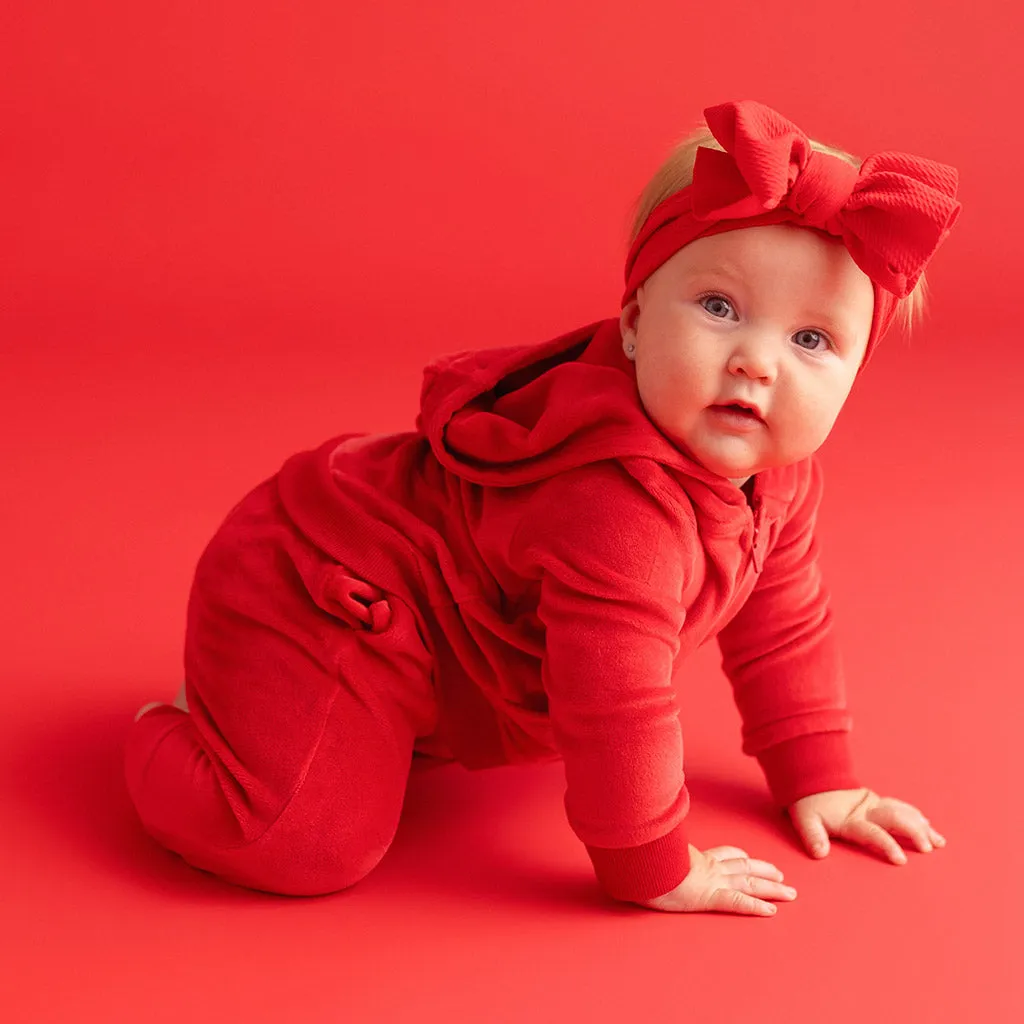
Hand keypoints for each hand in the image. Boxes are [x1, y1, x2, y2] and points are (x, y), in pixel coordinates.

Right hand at [636, 843, 797, 916]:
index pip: (724, 854)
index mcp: (696, 858)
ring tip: (788, 891)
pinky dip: (755, 907)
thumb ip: (660, 852)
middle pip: (744, 867)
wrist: (638, 865)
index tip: (749, 856)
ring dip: (771, 887)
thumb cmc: (642, 861)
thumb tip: (647, 847)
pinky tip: (771, 912)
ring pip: (748, 883)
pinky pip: (737, 903)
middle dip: (765, 870)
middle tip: (781, 875)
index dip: (740, 855)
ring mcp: (710, 882)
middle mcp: (708, 868)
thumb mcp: (653, 853)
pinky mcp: (707, 897)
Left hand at [787, 787, 946, 864]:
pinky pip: (901, 808)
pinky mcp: (878, 802)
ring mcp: (874, 805)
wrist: (812, 780)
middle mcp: (867, 811)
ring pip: (902, 812)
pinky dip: (916, 817)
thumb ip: (812, 836)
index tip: (901, 859)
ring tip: (939, 842)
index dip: (886, 845)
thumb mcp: (804, 819)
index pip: (872, 833)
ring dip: (921, 826)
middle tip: (929, 848)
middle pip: (895, 819)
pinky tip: (928, 826)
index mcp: (851, 819)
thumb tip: (820, 854)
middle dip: (913, 832)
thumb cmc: (809, 805)